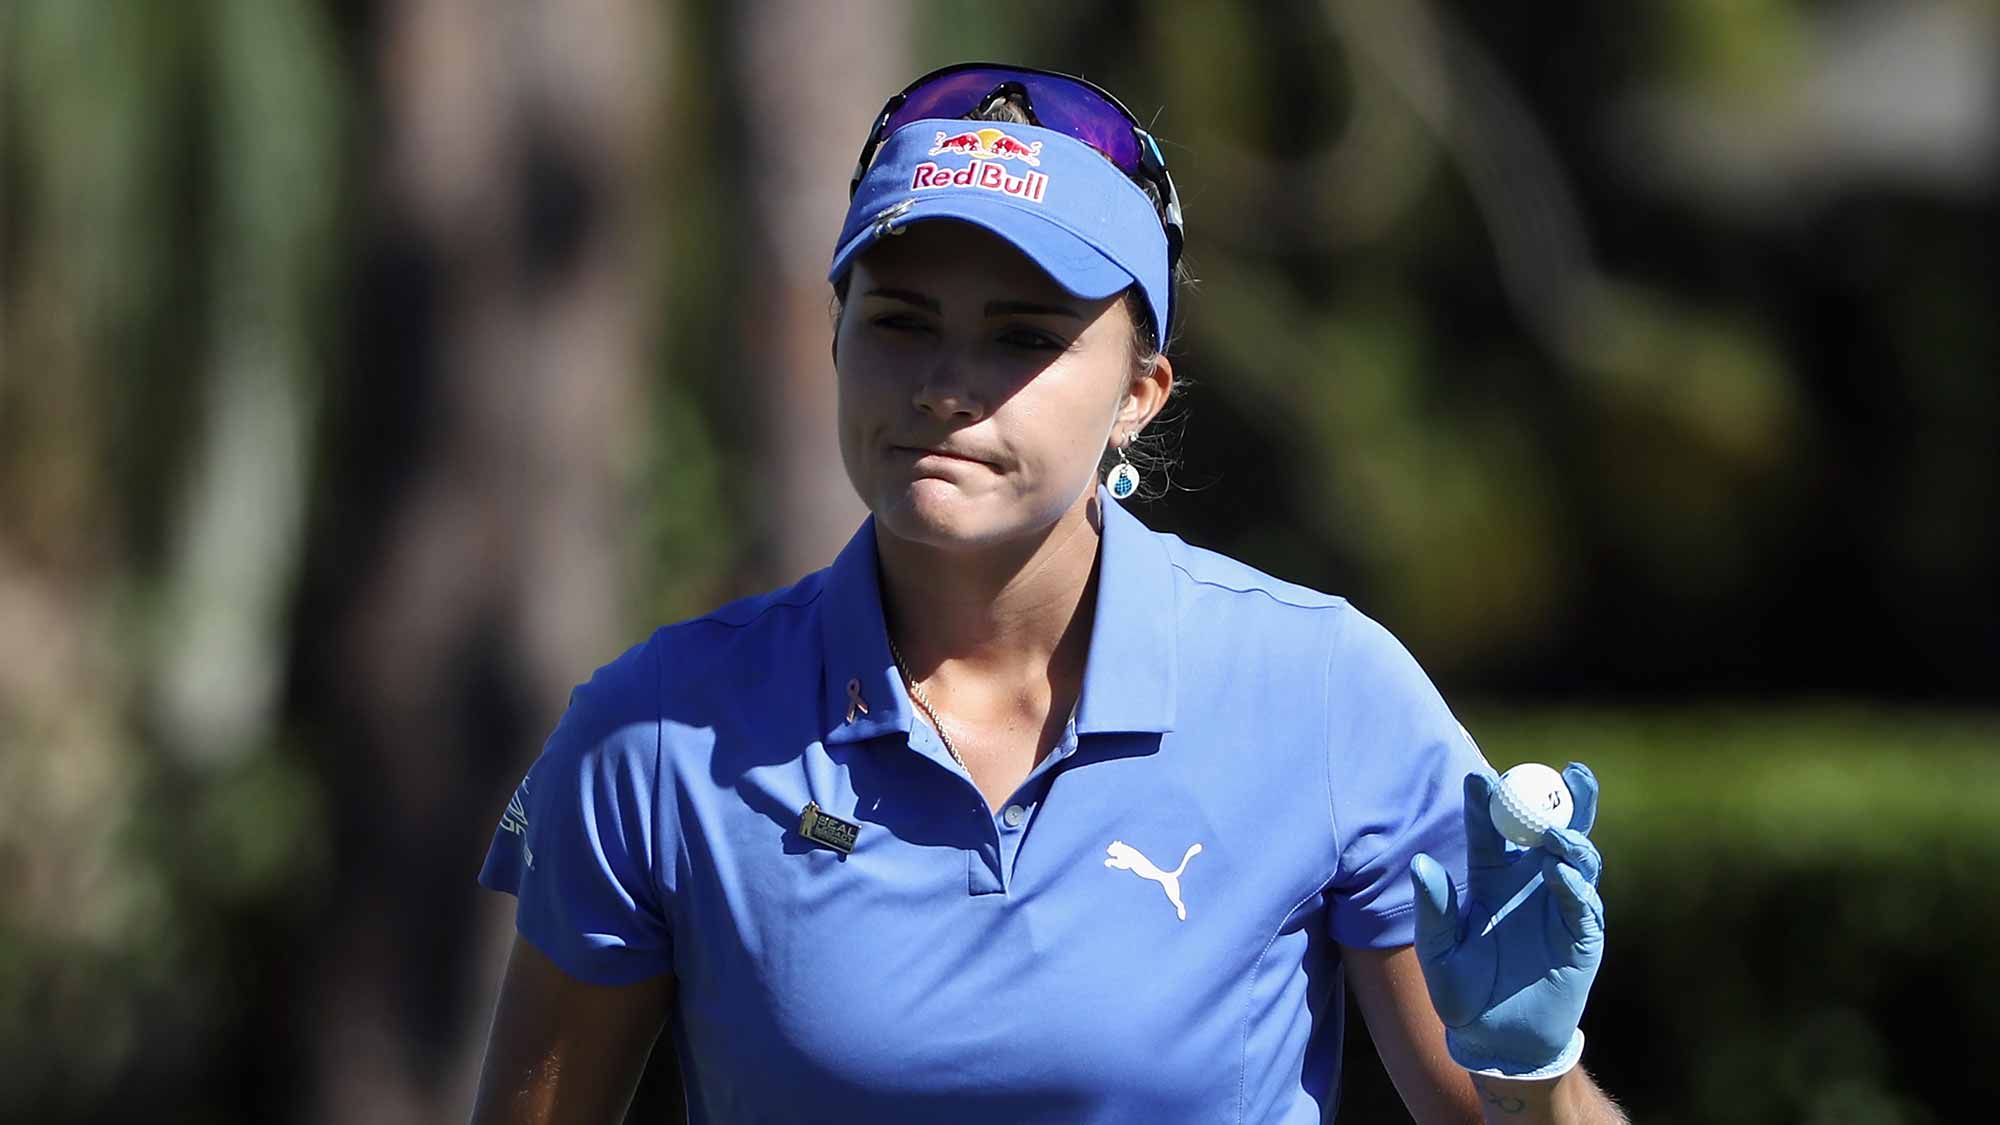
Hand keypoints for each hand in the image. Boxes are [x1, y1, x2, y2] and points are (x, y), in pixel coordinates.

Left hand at [1408, 763, 1604, 1078]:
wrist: (1495, 1041)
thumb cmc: (1460, 992)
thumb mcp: (1439, 952)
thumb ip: (1434, 910)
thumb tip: (1420, 863)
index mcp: (1492, 878)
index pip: (1492, 829)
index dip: (1488, 801)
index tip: (1480, 776)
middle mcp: (1530, 884)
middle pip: (1552, 829)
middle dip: (1563, 798)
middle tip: (1568, 771)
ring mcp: (1559, 908)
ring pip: (1578, 860)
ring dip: (1572, 840)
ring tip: (1557, 831)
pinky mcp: (1582, 939)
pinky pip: (1583, 907)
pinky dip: (1575, 888)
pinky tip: (1561, 874)